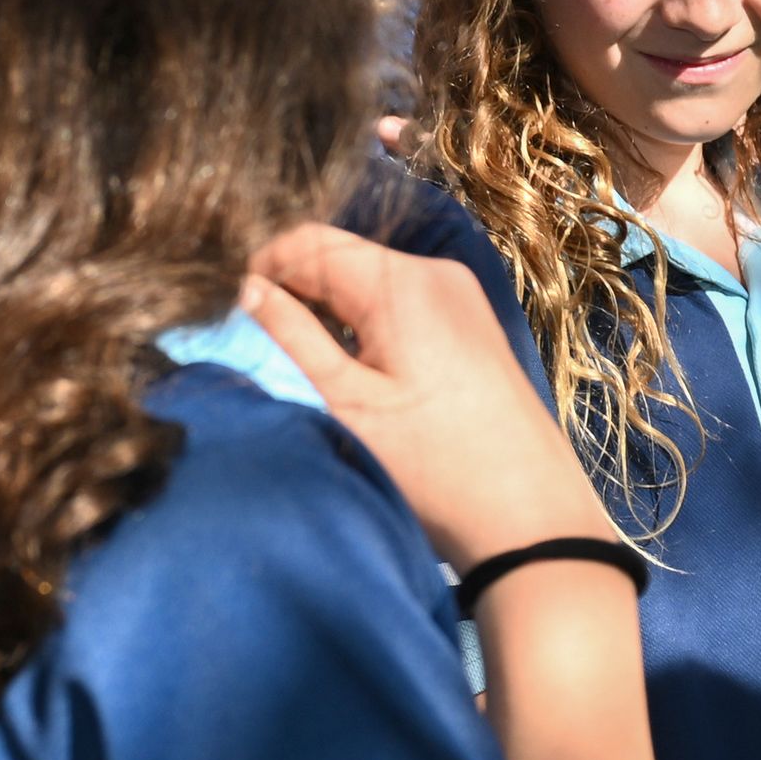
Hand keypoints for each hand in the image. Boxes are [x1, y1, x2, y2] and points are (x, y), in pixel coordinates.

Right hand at [242, 224, 611, 568]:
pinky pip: (401, 307)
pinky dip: (366, 330)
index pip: (306, 242)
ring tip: (312, 374)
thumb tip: (243, 289)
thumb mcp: (344, 402)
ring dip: (329, 316)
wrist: (530, 517)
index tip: (230, 316)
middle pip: (339, 259)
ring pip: (367, 284)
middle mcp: (437, 274)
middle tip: (265, 351)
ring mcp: (460, 299)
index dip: (259, 271)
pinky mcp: (471, 327)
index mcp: (403, 282)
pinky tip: (359, 380)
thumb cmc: (435, 467)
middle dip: (294, 295)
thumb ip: (287, 337)